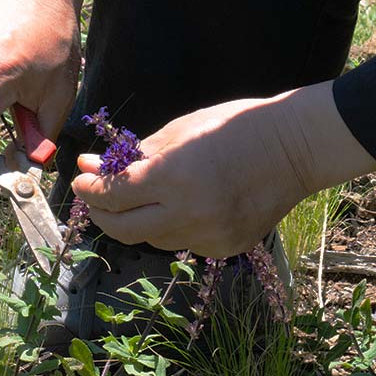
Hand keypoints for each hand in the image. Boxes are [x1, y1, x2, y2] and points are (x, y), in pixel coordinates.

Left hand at [71, 82, 375, 257]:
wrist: (295, 149)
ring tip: (139, 196)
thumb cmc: (235, 127)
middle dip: (101, 214)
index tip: (81, 179)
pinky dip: (171, 226)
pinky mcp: (224, 248)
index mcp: (173, 178)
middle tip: (96, 197)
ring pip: (152, 238)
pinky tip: (179, 206)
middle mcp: (188, 214)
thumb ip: (136, 155)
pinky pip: (182, 242)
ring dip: (137, 219)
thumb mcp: (181, 130)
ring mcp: (208, 236)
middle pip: (123, 229)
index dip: (89, 189)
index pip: (112, 196)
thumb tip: (94, 167)